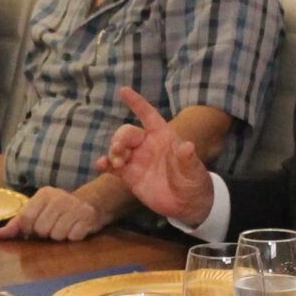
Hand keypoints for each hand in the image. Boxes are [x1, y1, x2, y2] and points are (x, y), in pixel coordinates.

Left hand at [0, 186, 115, 240]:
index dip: (28, 230)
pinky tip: (75, 229)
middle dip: (46, 234)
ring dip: (60, 237)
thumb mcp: (38, 210)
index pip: (26, 219)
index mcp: (44, 194)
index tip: (35, 229)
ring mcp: (74, 207)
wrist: (91, 202)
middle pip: (41, 229)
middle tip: (53, 227)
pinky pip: (73, 237)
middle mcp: (59, 198)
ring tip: (65, 228)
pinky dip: (73, 237)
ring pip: (57, 235)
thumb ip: (19, 222)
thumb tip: (1, 234)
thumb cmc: (59, 209)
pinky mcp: (87, 218)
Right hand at [97, 86, 213, 225]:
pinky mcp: (129, 175)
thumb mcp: (194, 171)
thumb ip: (188, 160)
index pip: (148, 115)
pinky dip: (105, 164)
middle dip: (120, 138)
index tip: (124, 91)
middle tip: (119, 151)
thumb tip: (188, 146)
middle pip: (127, 133)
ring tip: (116, 162)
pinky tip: (101, 165)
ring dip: (113, 151)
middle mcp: (147, 145)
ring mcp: (137, 160)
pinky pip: (113, 166)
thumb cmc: (194, 182)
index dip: (137, 103)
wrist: (186, 204)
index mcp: (163, 137)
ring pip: (118, 147)